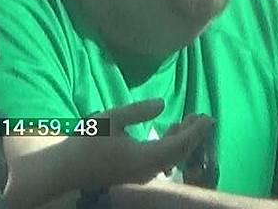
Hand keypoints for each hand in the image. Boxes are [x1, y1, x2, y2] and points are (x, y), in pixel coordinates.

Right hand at [66, 98, 214, 189]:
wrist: (67, 169)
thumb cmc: (87, 142)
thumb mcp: (111, 119)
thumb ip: (138, 111)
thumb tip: (162, 104)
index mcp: (147, 156)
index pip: (180, 144)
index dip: (197, 131)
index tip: (209, 117)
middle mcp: (150, 170)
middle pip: (180, 153)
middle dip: (192, 135)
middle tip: (200, 116)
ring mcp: (143, 175)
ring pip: (172, 159)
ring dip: (181, 141)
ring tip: (184, 122)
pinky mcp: (136, 174)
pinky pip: (162, 161)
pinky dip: (170, 147)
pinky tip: (166, 134)